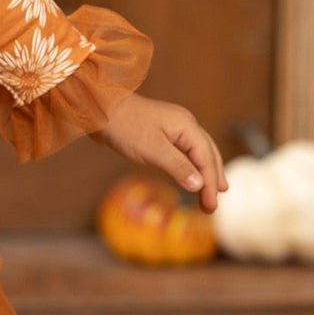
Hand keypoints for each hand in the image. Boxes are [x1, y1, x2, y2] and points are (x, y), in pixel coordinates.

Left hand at [91, 92, 227, 212]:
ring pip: (198, 152)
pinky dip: (191, 166)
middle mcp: (185, 125)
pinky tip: (191, 175)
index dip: (210, 183)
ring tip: (213, 191)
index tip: (210, 206)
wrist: (100, 108)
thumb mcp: (152, 149)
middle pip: (207, 154)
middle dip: (213, 179)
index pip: (206, 158)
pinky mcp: (162, 133)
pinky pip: (184, 152)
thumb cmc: (125, 127)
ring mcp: (174, 128)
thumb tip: (199, 185)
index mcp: (187, 126)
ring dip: (205, 173)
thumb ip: (177, 166)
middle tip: (213, 204)